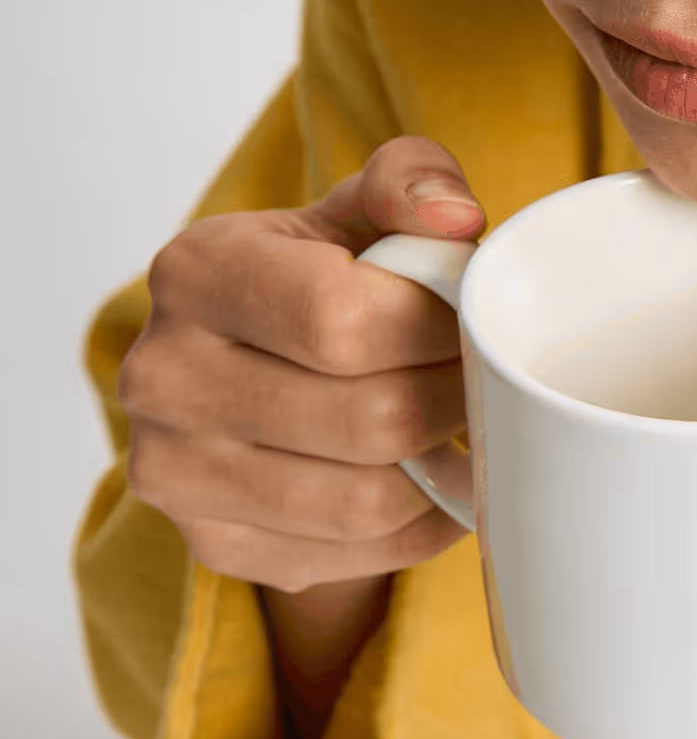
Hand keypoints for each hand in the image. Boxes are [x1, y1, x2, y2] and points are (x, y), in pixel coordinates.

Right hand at [123, 134, 485, 592]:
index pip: (344, 320)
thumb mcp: (362, 211)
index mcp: (197, 273)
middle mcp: (163, 375)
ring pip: (366, 502)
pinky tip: (434, 485)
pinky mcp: (215, 544)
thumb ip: (413, 182)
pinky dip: (420, 527)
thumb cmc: (328, 281)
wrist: (257, 370)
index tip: (475, 328)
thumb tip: (455, 218)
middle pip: (368, 421)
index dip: (438, 332)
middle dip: (454, 406)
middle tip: (491, 391)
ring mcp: (177, 471)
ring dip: (445, 475)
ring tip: (472, 435)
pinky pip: (356, 556)